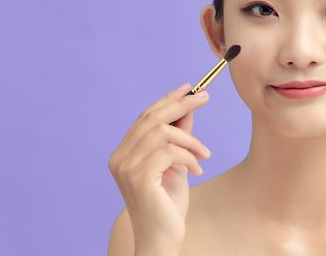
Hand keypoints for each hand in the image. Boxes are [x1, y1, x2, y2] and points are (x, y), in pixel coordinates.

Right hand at [108, 83, 211, 252]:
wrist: (162, 238)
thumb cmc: (167, 205)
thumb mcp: (176, 165)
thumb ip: (177, 138)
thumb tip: (188, 109)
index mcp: (124, 153)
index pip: (145, 117)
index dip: (167, 100)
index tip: (189, 88)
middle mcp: (120, 157)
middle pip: (151, 118)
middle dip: (180, 104)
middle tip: (205, 97)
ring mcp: (126, 167)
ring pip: (161, 132)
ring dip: (190, 139)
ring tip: (205, 155)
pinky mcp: (139, 177)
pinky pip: (169, 151)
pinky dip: (188, 156)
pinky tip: (198, 170)